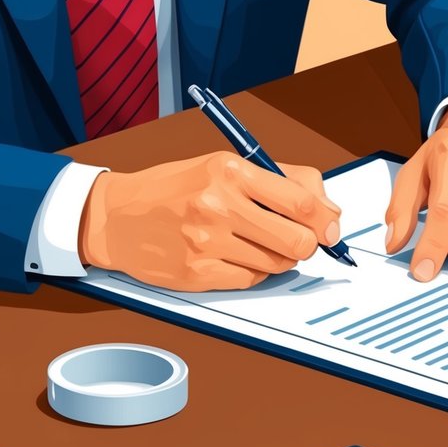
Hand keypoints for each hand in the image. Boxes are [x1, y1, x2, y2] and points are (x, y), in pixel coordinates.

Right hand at [78, 152, 342, 290]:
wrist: (117, 216)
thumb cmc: (176, 189)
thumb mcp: (225, 166)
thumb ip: (281, 181)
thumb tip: (329, 212)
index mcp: (230, 171)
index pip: (301, 202)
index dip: (326, 221)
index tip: (330, 228)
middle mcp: (218, 205)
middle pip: (297, 241)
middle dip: (305, 244)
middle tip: (296, 239)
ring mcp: (205, 242)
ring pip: (277, 264)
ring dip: (277, 257)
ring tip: (254, 242)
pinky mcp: (197, 273)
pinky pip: (251, 280)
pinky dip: (252, 271)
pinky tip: (235, 256)